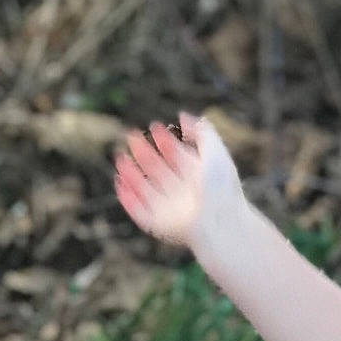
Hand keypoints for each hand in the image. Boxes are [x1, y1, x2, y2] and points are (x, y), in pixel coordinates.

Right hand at [113, 112, 243, 251]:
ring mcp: (169, 208)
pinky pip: (138, 211)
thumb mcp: (215, 151)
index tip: (155, 126)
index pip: (177, 156)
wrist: (218, 222)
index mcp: (198, 177)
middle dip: (144, 153)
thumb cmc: (220, 188)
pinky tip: (119, 182)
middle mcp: (183, 192)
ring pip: (145, 189)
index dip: (166, 141)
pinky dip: (127, 198)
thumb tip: (183, 116)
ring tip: (120, 157)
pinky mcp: (158, 224)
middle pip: (159, 170)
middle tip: (131, 135)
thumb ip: (202, 131)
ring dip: (131, 173)